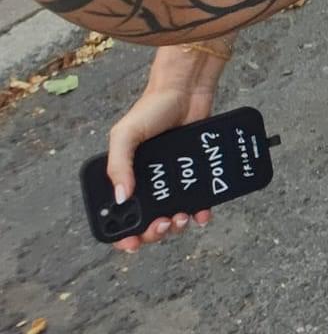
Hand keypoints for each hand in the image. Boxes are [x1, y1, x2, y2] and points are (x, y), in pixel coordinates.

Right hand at [104, 45, 228, 251]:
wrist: (187, 91)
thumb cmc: (151, 109)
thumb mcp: (126, 135)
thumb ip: (119, 165)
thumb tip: (121, 198)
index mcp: (126, 176)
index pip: (119, 214)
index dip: (124, 233)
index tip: (133, 242)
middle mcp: (148, 181)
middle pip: (148, 221)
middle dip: (154, 231)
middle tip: (163, 224)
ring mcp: (173, 179)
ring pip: (173, 215)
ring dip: (177, 225)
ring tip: (182, 217)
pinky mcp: (195, 173)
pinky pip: (198, 200)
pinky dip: (200, 212)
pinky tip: (202, 214)